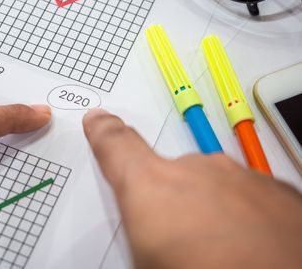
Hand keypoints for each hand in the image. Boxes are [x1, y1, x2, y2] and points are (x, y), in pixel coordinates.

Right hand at [83, 109, 301, 268]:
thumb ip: (138, 230)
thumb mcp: (147, 261)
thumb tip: (144, 235)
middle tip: (182, 243)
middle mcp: (195, 171)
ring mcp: (239, 177)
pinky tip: (251, 247)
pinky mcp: (277, 190)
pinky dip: (246, 216)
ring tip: (221, 253)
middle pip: (170, 175)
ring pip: (213, 186)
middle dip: (172, 202)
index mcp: (151, 188)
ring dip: (211, 211)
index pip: (115, 145)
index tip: (99, 121)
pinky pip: (249, 196)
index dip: (103, 131)